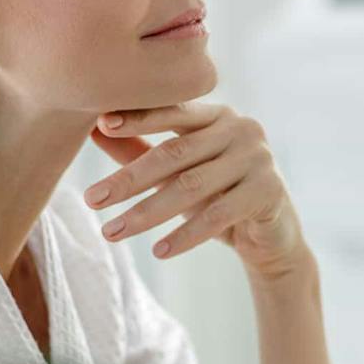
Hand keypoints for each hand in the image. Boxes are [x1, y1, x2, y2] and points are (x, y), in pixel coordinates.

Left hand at [85, 101, 309, 278]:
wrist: (272, 235)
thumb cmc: (218, 195)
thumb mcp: (178, 173)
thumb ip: (140, 149)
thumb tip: (92, 129)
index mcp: (217, 115)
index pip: (172, 112)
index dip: (137, 118)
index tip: (101, 125)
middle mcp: (241, 128)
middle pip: (175, 153)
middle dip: (129, 179)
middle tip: (91, 199)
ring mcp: (259, 158)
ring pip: (192, 186)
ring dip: (147, 213)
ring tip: (112, 232)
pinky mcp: (269, 191)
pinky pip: (218, 215)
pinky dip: (185, 235)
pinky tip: (158, 251)